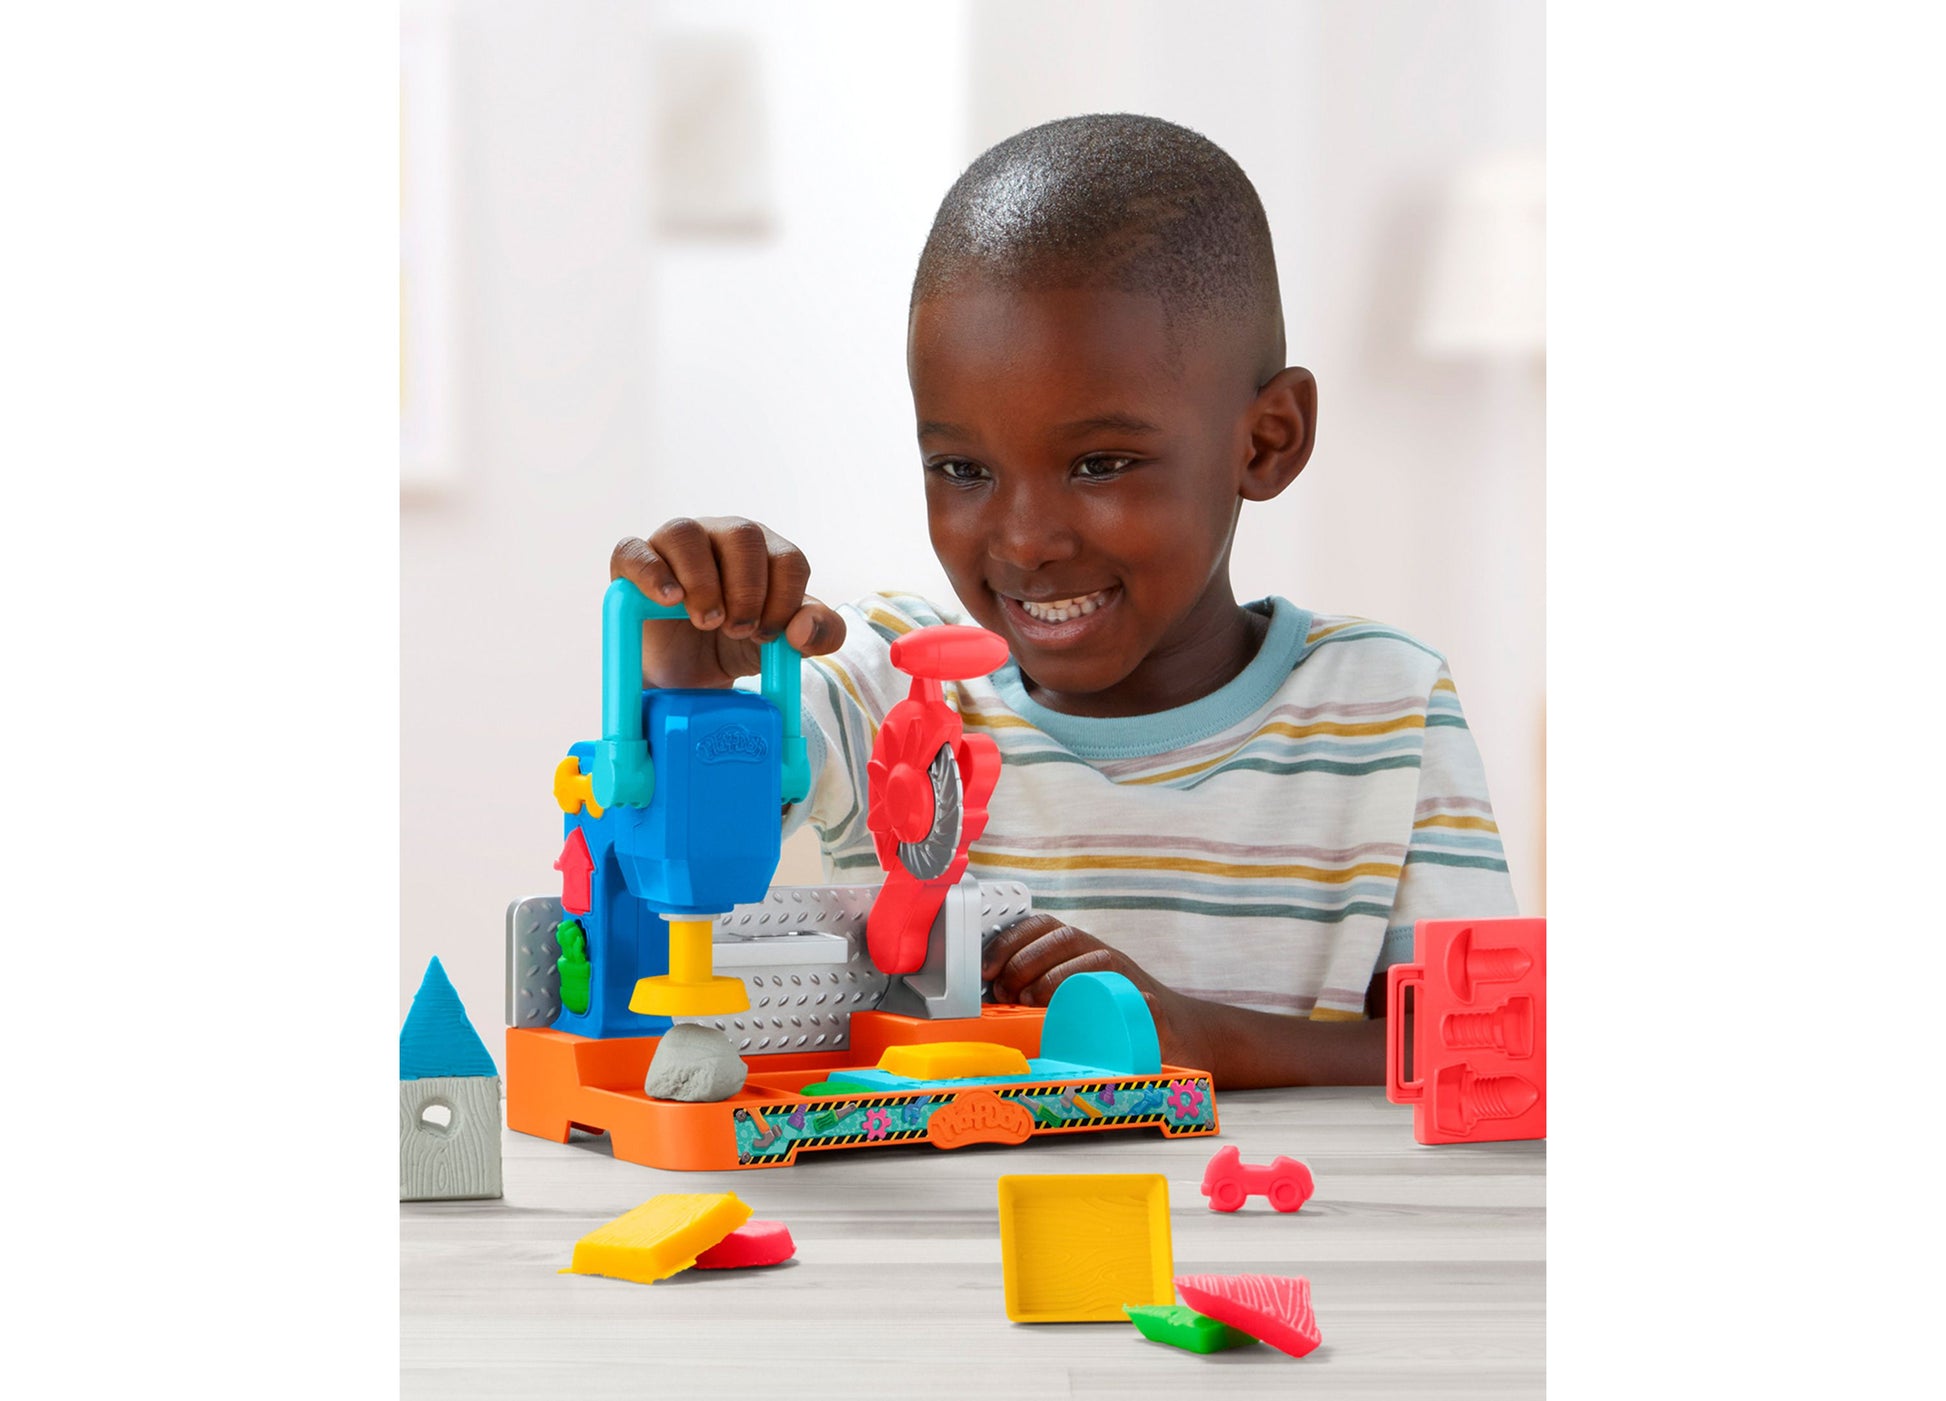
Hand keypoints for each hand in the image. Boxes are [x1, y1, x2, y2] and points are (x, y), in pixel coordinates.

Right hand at [611, 518, 847, 688]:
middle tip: (737, 629)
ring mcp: (676, 543)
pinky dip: (652, 573)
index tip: (767, 635)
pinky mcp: (635, 561)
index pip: (788, 558)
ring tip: (707, 621)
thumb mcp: (784, 646)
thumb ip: (819, 634)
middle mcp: (722, 536)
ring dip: (702, 581)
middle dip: (747, 590)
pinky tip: (669, 600)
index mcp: (766, 552)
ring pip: (687, 534)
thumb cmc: (736, 644)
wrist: (686, 672)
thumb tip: (804, 629)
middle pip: (743, 534)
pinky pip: (635, 550)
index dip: (784, 601)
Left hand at [981, 914, 1213, 1070]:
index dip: (1012, 940)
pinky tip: (1086, 1013)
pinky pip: (1136, 997)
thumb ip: (1035, 994)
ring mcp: (1131, 979)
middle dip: (1027, 960)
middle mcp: (1105, 958)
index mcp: (1080, 953)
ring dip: (1060, 976)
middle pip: (1066, 938)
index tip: (986, 966)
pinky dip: (1111, 1000)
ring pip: (1099, 959)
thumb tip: (991, 999)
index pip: (1044, 927)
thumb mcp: (1071, 1002)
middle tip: (1007, 990)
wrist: (1178, 1036)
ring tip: (1034, 1000)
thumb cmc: (1112, 1020)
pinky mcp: (1154, 1008)